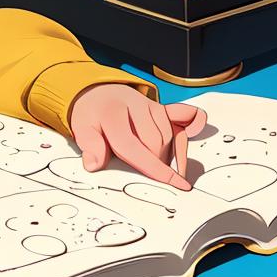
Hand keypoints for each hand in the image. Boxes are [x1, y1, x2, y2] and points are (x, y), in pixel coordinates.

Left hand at [68, 84, 206, 190]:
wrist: (97, 93)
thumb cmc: (91, 116)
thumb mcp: (81, 130)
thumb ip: (90, 147)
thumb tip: (94, 165)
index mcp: (113, 114)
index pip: (134, 146)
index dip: (154, 168)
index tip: (173, 184)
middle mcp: (135, 106)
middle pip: (157, 142)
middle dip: (156, 163)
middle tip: (147, 175)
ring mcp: (151, 105)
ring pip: (171, 134)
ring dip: (169, 153)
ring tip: (157, 163)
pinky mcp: (162, 106)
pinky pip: (185, 113)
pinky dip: (194, 123)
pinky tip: (195, 133)